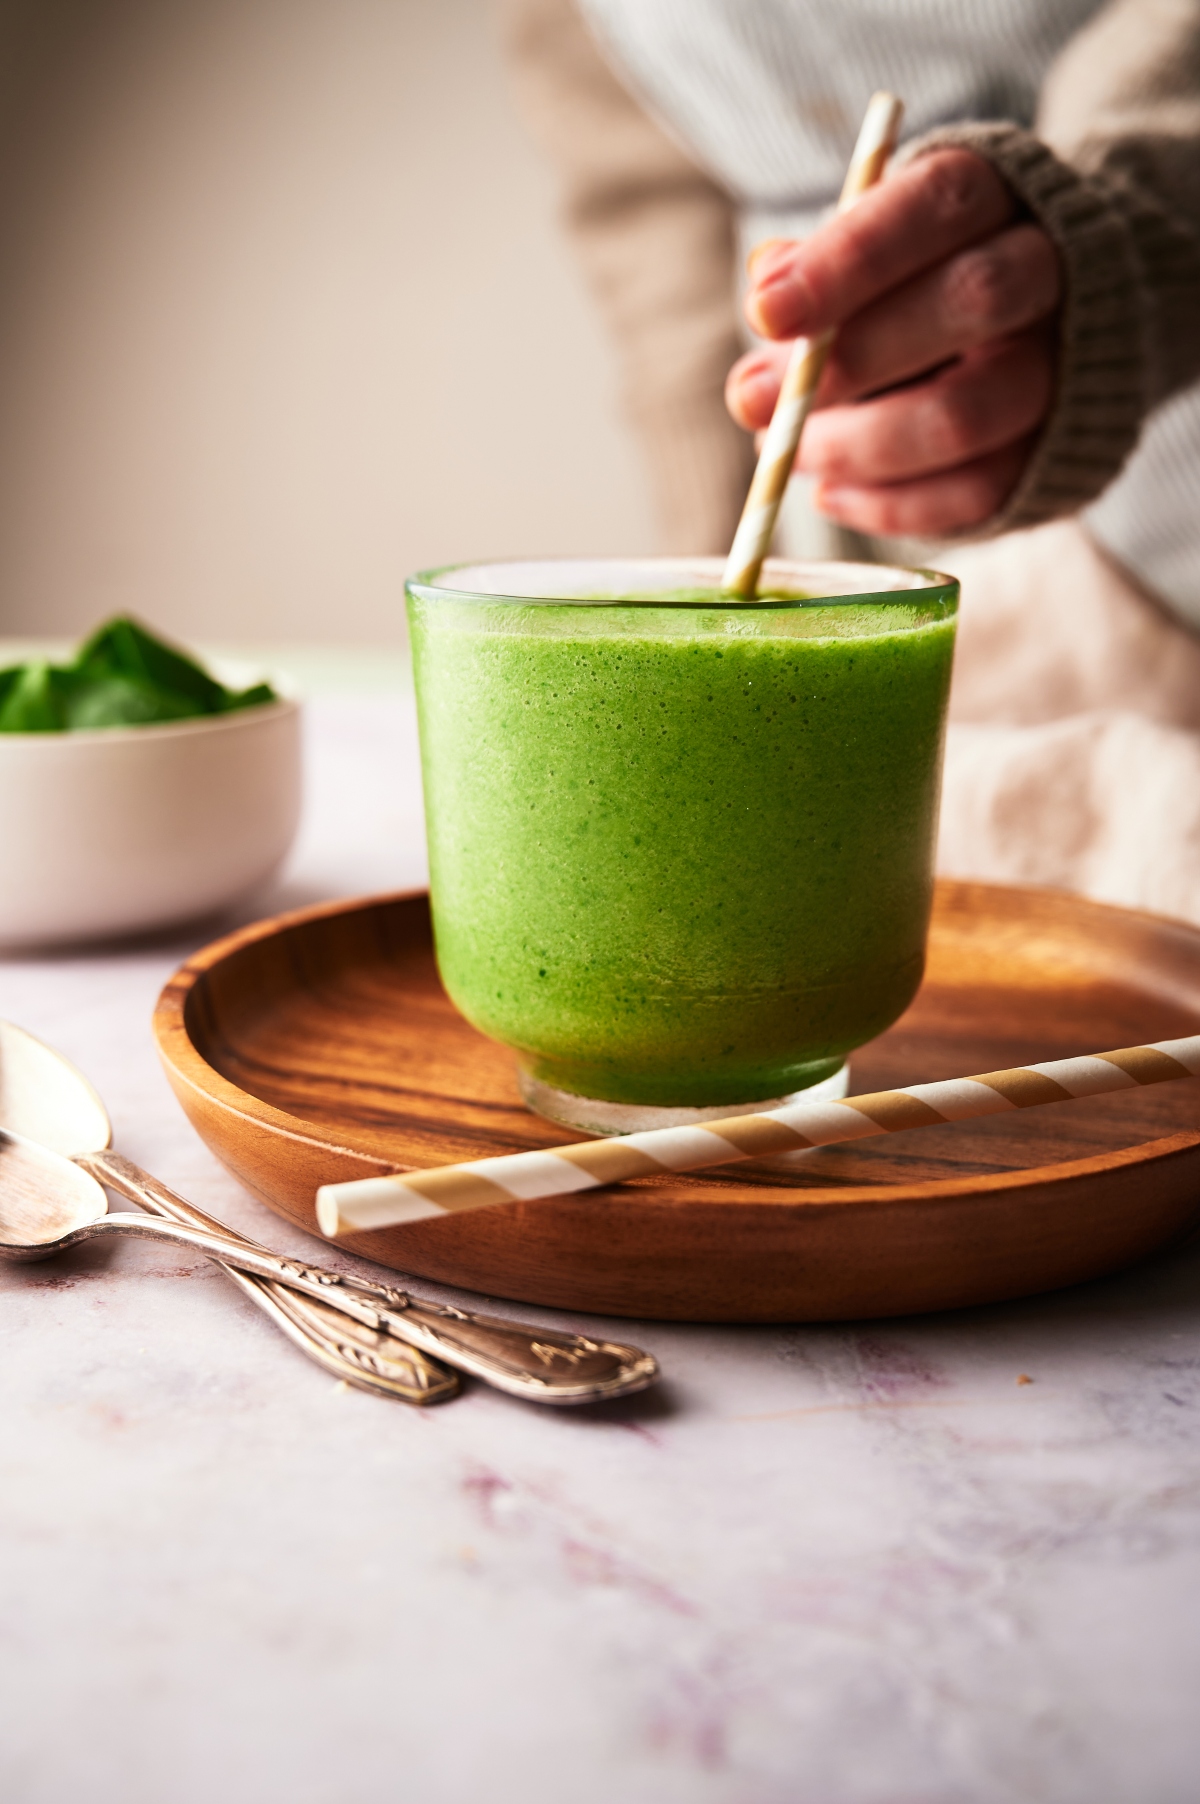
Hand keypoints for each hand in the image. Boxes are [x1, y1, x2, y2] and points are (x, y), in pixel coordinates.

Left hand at [726, 148, 1060, 536]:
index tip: (764, 312)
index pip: (937, 205)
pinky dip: (888, 505)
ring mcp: (1062, 370)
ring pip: (965, 414)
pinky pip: (975, 493)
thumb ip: (821, 261)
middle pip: (972, 302)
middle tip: (753, 400)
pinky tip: (830, 493)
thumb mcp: (874, 245)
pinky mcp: (1054, 454)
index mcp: (999, 195)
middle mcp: (1050, 273)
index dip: (848, 259)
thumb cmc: (921, 276)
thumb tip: (766, 286)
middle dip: (851, 358)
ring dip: (855, 446)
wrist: (1039, 330)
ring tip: (787, 454)